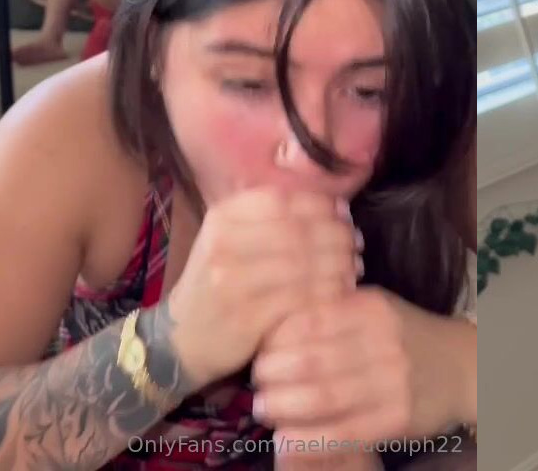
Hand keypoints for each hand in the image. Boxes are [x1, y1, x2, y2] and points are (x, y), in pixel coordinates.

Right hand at [163, 188, 359, 388]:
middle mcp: (225, 243)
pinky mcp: (248, 316)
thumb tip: (332, 204)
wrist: (180, 338)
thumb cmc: (215, 284)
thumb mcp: (227, 239)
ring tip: (355, 267)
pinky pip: (301, 298)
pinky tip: (342, 293)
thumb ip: (269, 218)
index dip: (320, 203)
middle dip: (336, 234)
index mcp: (222, 217)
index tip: (344, 212)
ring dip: (338, 264)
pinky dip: (328, 293)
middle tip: (357, 242)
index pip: (281, 199)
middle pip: (297, 229)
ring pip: (303, 264)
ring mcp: (234, 281)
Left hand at [252, 289, 463, 451]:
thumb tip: (268, 326)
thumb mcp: (372, 307)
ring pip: (324, 398)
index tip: (257, 351)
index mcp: (370, 308)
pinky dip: (310, 438)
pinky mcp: (398, 418)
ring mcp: (393, 382)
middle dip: (272, 375)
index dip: (274, 340)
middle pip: (311, 361)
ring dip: (285, 407)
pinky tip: (286, 439)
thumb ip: (329, 310)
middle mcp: (383, 342)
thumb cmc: (403, 335)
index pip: (308, 321)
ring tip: (264, 409)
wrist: (461, 366)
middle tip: (255, 383)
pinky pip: (344, 432)